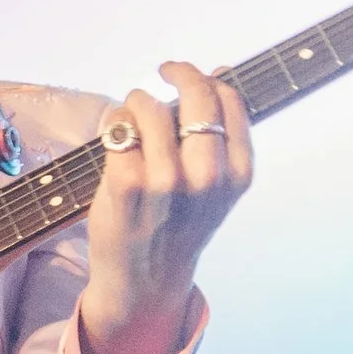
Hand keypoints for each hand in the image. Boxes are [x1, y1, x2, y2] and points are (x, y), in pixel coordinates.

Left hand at [77, 60, 252, 353]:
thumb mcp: (216, 187)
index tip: (192, 78)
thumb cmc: (179, 226)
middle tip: (165, 71)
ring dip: (139, 100)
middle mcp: (207, 177)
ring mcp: (166, 181)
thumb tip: (221, 72)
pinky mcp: (126, 184)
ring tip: (134, 114)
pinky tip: (116, 134)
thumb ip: (222, 134)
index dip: (209, 80)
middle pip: (197, 95)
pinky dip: (114, 122)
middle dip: (179, 73)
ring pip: (152, 107)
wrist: (145, 281)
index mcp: (237, 175)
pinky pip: (119, 127)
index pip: (229, 101)